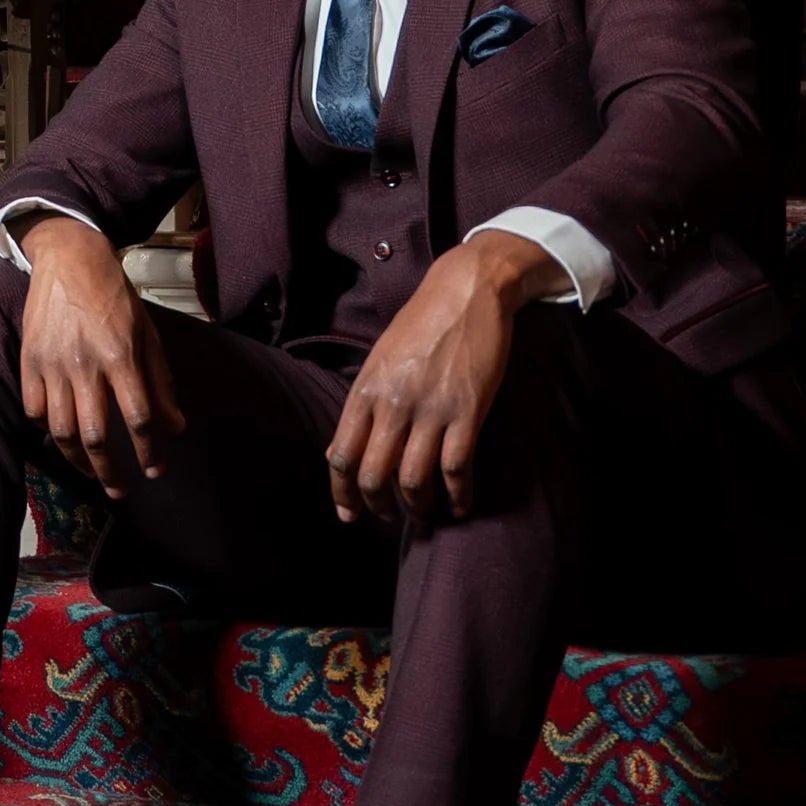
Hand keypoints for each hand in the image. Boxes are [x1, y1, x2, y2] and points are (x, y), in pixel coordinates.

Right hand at [17, 215, 185, 498]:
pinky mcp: (28, 361)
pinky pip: (33, 409)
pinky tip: (62, 434)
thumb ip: (160, 382)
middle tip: (118, 491)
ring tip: (91, 472)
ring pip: (60, 430)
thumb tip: (175, 427)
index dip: (148, 451)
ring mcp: (51, 365)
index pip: (138, 418)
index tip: (154, 470)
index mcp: (120, 356)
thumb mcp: (147, 333)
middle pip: (95, 435)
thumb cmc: (115, 296)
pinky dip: (46, 429)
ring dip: (78, 459)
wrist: (69, 259)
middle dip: (109, 471)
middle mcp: (84, 365)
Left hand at [325, 230, 561, 528]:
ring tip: (424, 516)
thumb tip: (337, 455)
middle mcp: (393, 403)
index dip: (343, 494)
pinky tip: (460, 506)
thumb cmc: (422, 323)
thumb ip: (362, 405)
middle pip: (374, 476)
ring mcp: (431, 409)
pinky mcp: (467, 412)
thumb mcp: (380, 359)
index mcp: (366, 388)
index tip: (350, 515)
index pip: (341, 456)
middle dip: (379, 507)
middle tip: (390, 516)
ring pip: (413, 481)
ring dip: (418, 509)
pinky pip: (456, 470)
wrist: (467, 290)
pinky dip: (458, 497)